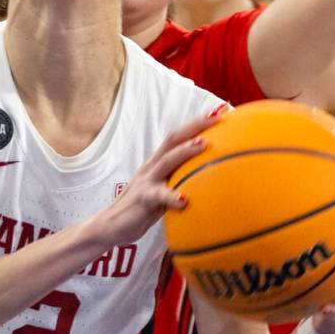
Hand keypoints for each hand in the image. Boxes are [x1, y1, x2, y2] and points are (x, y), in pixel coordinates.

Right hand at [97, 107, 224, 246]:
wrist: (111, 224)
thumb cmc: (143, 208)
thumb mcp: (164, 190)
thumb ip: (181, 181)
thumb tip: (211, 180)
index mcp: (159, 161)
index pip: (180, 135)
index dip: (200, 121)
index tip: (223, 109)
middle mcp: (153, 165)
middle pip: (174, 137)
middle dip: (196, 124)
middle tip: (218, 115)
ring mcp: (147, 180)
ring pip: (166, 160)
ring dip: (185, 150)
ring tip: (204, 144)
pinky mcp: (142, 198)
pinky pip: (158, 196)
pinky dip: (171, 196)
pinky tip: (184, 200)